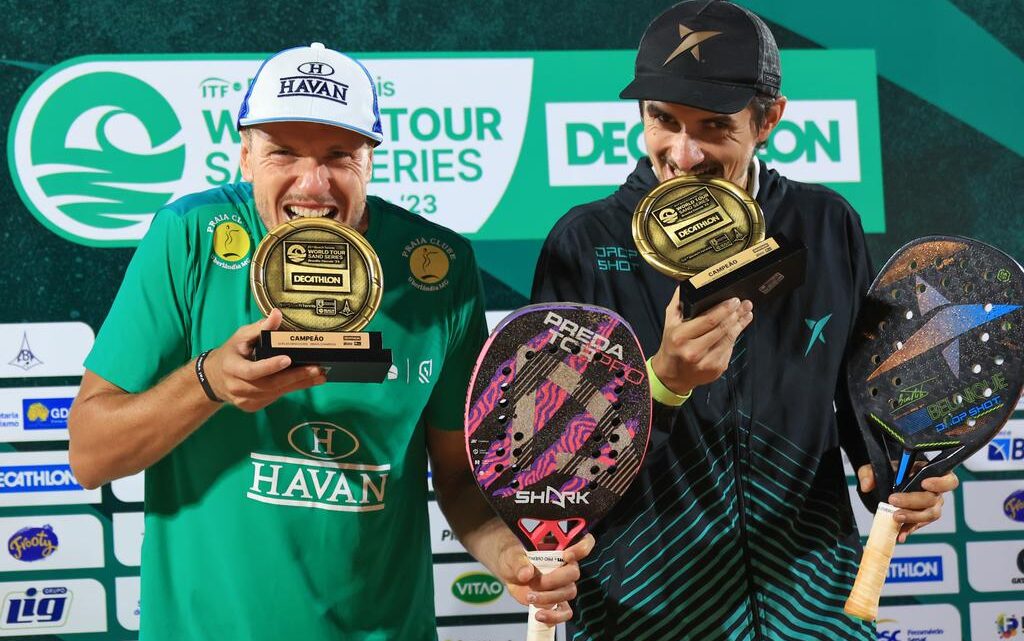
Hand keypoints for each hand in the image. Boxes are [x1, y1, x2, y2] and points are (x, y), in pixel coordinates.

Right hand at [203, 309, 325, 410]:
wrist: (214, 378)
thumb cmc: (231, 353)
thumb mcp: (241, 336)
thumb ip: (260, 327)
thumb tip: (277, 314)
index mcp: (231, 367)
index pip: (252, 370)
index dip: (270, 366)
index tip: (288, 359)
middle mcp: (237, 386)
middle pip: (269, 384)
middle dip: (295, 377)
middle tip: (316, 369)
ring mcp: (245, 399)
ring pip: (275, 393)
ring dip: (299, 384)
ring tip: (319, 376)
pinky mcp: (253, 406)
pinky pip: (275, 397)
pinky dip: (291, 388)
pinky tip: (307, 381)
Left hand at [494, 535, 594, 624]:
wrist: (508, 572)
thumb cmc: (513, 557)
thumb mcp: (511, 555)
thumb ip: (518, 562)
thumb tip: (527, 573)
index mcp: (559, 548)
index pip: (583, 544)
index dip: (581, 548)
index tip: (566, 555)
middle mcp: (565, 566)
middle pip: (573, 573)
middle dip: (553, 580)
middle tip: (534, 583)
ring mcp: (562, 584)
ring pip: (569, 592)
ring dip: (549, 598)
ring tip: (530, 597)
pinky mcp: (557, 601)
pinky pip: (565, 612)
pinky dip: (554, 616)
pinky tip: (539, 615)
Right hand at [650, 290, 753, 395]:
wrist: (672, 374)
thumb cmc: (672, 345)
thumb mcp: (669, 323)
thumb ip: (678, 303)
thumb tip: (687, 285)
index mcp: (680, 337)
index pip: (708, 320)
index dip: (724, 309)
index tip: (734, 300)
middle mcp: (693, 351)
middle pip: (721, 329)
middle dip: (736, 314)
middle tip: (744, 304)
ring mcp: (706, 362)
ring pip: (729, 339)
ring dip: (740, 324)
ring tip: (746, 313)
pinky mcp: (716, 369)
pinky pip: (729, 349)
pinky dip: (735, 337)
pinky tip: (739, 327)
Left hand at [857, 464, 959, 542]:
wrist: (887, 486)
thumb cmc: (890, 474)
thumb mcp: (877, 469)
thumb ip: (870, 473)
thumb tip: (867, 485)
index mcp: (929, 473)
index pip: (948, 479)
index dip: (940, 483)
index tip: (924, 484)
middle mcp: (935, 491)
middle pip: (933, 499)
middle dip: (913, 501)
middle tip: (893, 501)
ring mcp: (931, 506)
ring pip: (930, 514)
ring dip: (912, 517)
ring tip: (895, 518)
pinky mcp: (922, 519)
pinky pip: (919, 526)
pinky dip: (908, 530)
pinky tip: (899, 534)